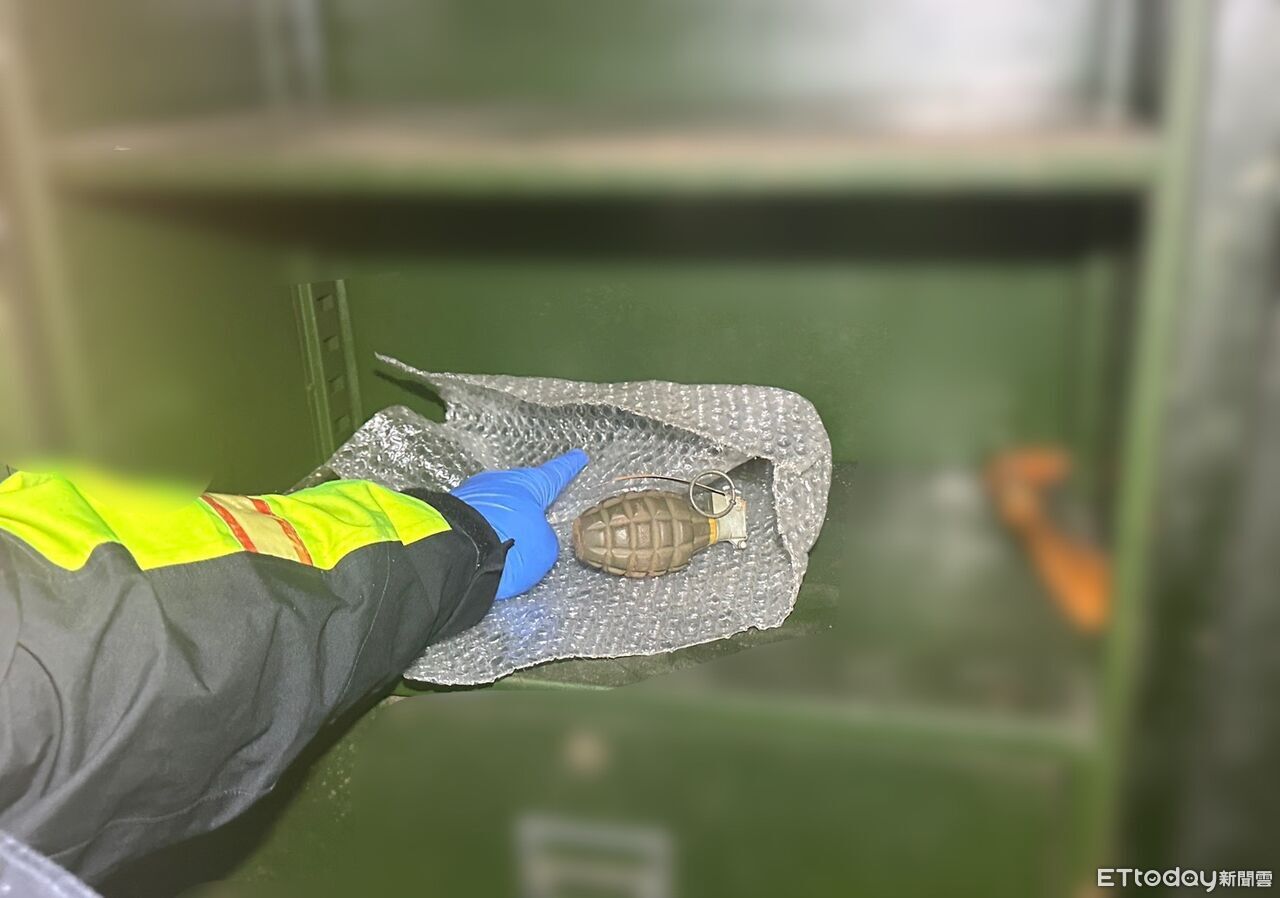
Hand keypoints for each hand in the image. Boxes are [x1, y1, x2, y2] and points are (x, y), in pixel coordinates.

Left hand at [451, 449, 587, 599]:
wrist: (452, 552)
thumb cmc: (507, 544)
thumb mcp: (544, 549)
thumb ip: (546, 539)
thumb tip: (534, 537)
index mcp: (530, 484)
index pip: (556, 474)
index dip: (569, 467)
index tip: (578, 456)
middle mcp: (501, 482)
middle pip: (522, 489)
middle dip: (528, 500)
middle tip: (537, 514)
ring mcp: (472, 493)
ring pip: (496, 504)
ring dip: (502, 519)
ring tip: (506, 541)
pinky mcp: (450, 509)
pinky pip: (475, 518)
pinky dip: (482, 529)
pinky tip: (483, 545)